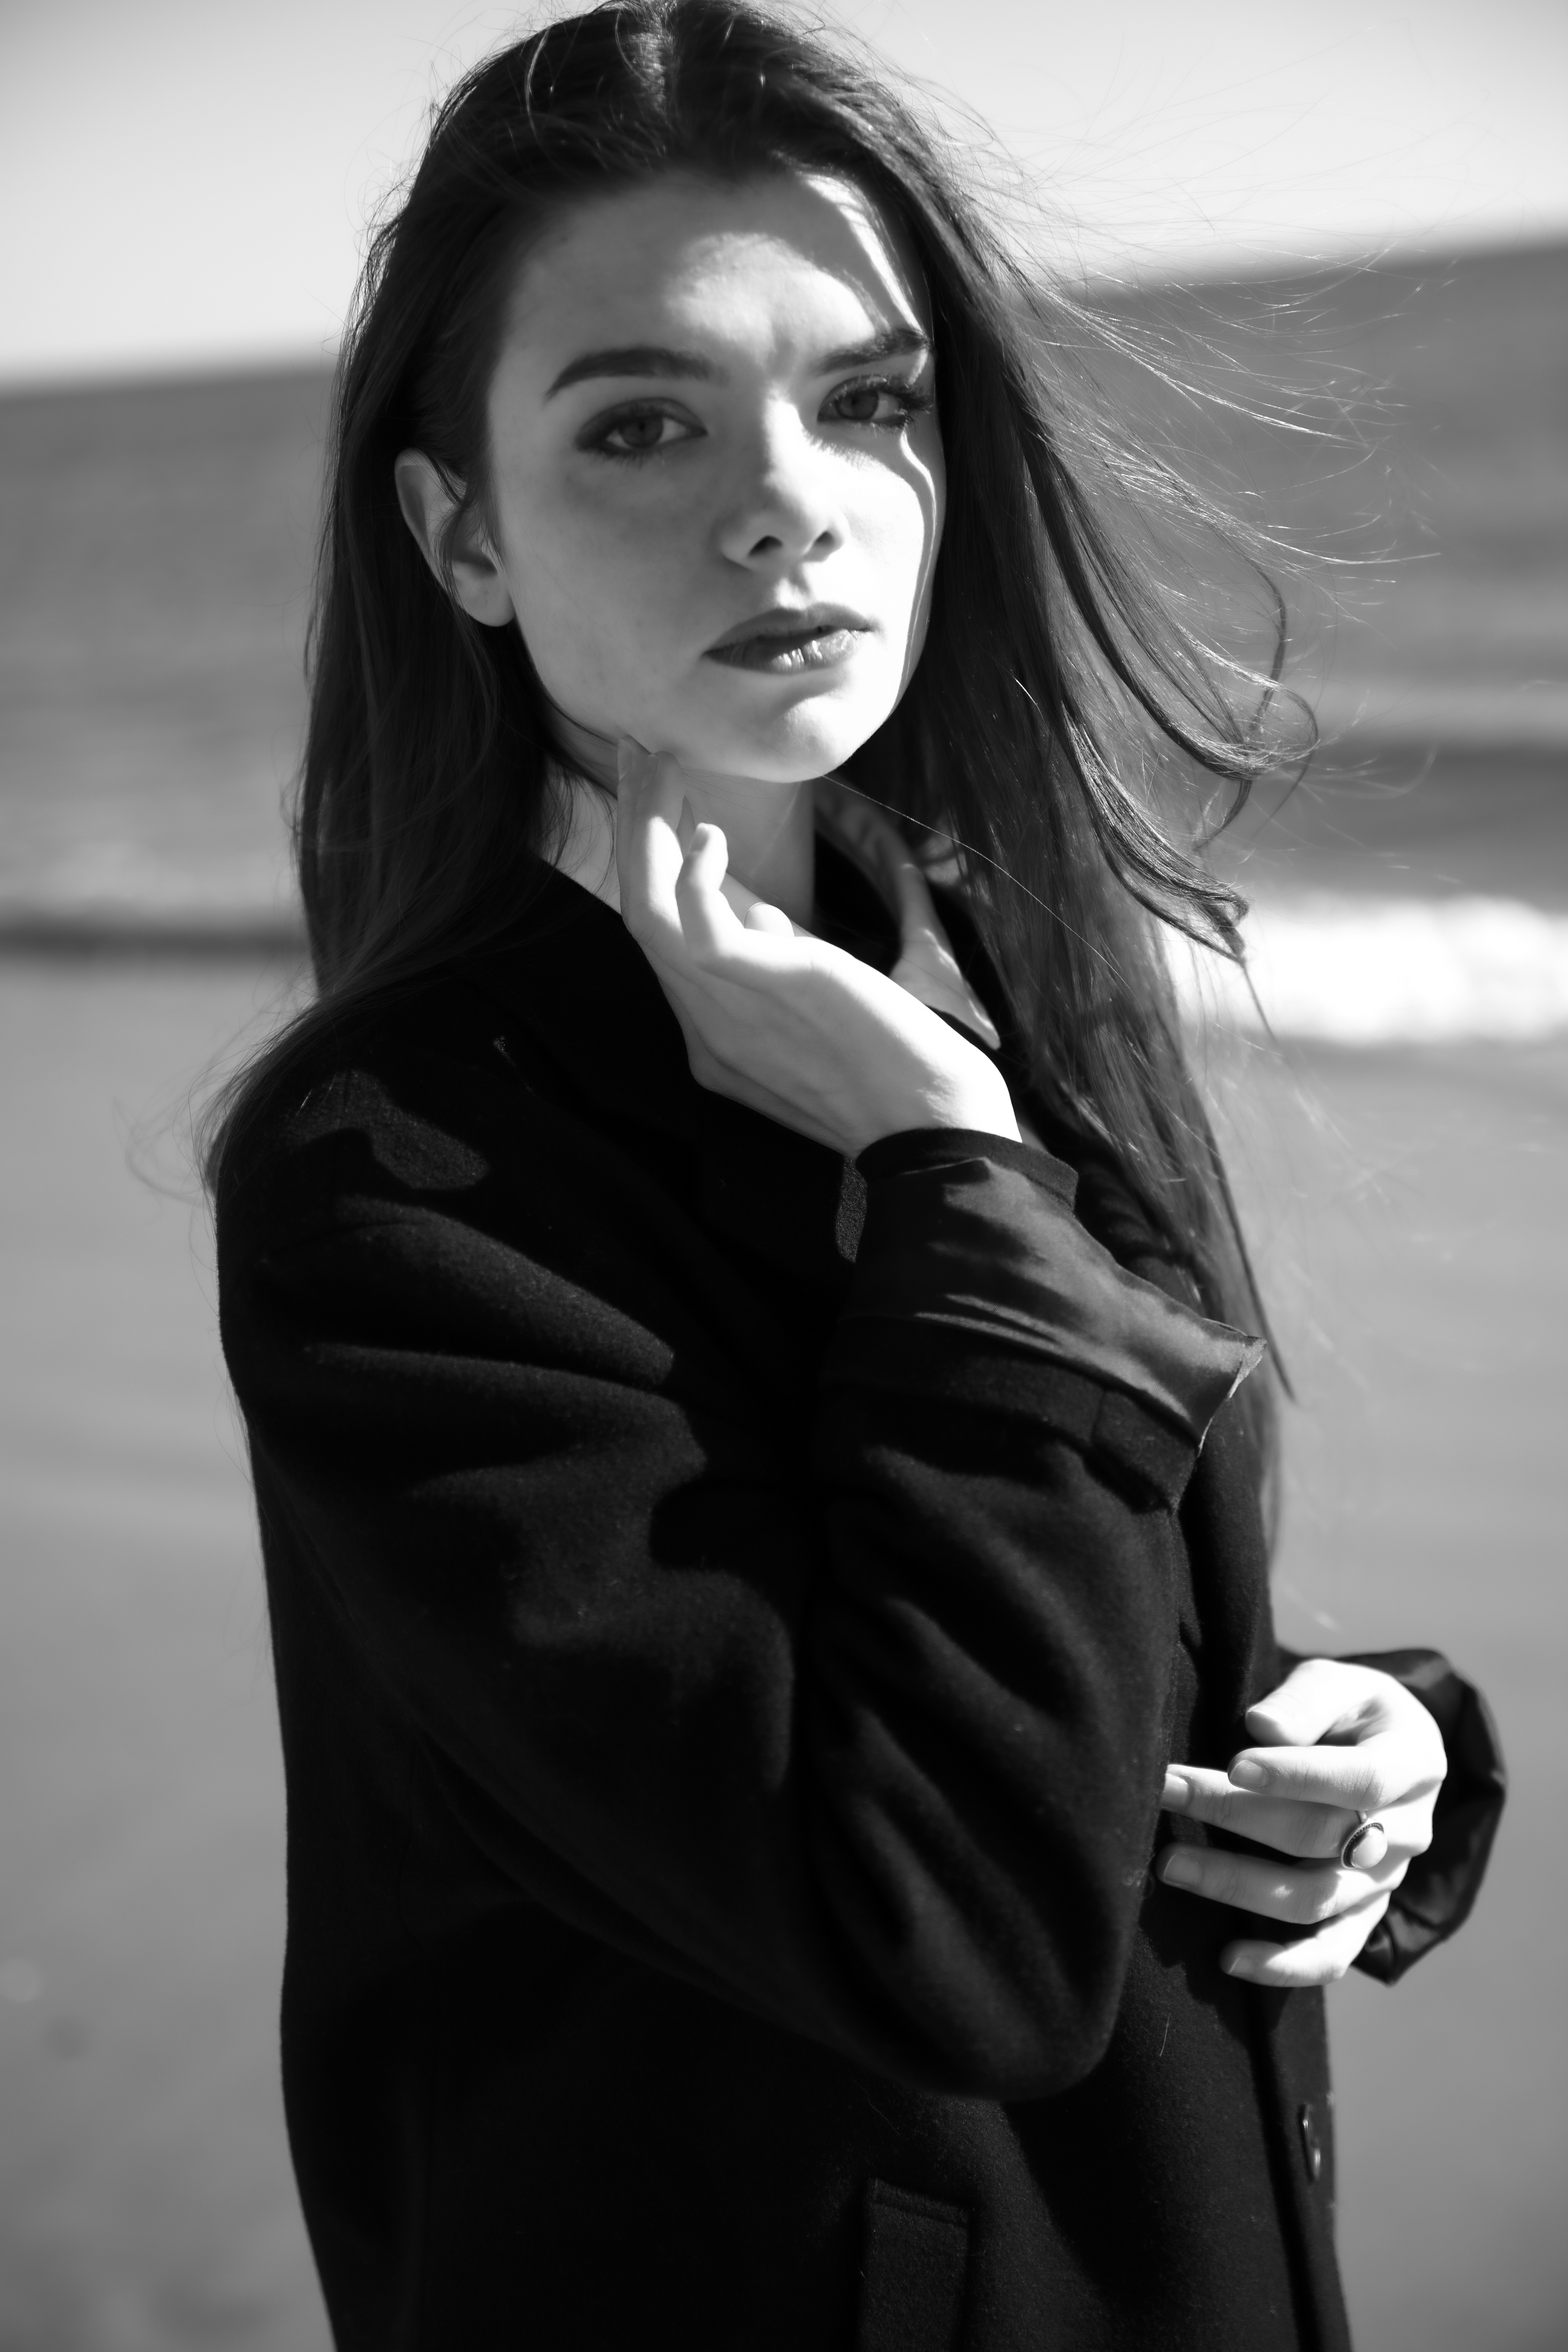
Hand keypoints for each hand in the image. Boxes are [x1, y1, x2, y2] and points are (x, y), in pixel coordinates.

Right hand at [614, 743, 1019, 1155]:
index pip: (665, 935)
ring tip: (658, 761)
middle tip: (636, 755)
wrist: (930, 1119)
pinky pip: (694, 922)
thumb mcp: (817, 1000)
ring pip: (648, 909)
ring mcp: (722, 1011)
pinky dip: (693, 870)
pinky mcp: (759, 984)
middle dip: (634, 827)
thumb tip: (756, 908)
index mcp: (716, 1033)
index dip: (656, 860)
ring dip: (648, 827)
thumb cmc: (895, 1060)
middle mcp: (704, 1025)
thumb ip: (777, 959)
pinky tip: (710, 832)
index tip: (665, 800)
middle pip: (641, 912)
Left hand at [1155, 1657, 1446, 1986]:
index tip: (1233, 1764)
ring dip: (1238, 1884)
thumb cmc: (1351, 1711)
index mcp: (1414, 1764)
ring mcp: (1385, 1882)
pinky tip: (1229, 1958)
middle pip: (1323, 1836)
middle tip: (1166, 1791)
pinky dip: (1283, 1966)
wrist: (1385, 1751)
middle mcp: (1407, 1832)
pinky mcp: (1362, 1917)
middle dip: (1236, 1814)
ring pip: (1315, 1898)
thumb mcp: (1341, 1683)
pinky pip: (1331, 1954)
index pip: (1361, 1780)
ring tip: (1171, 1863)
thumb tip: (1262, 1727)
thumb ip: (1307, 1700)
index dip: (1298, 1775)